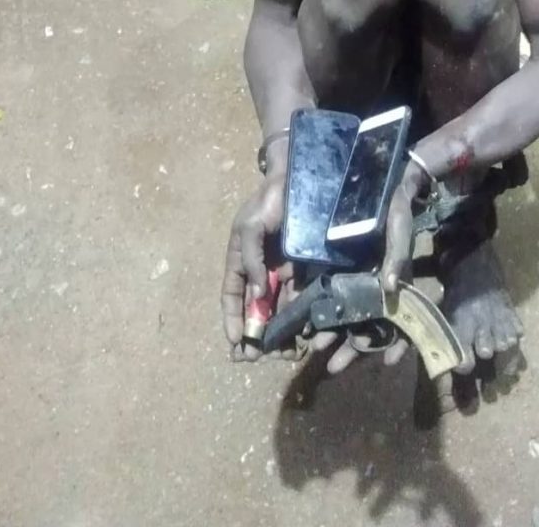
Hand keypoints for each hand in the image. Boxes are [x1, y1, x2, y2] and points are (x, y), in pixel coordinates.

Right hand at [221, 171, 293, 360]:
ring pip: (280, 309)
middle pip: (257, 309)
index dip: (232, 319)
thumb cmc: (267, 202)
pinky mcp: (306, 270)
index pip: (232, 296)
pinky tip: (307, 333)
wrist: (298, 181)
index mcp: (241, 262)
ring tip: (287, 353)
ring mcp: (284, 272)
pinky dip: (302, 317)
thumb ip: (250, 259)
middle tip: (261, 357)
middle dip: (258, 335)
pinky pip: (302, 297)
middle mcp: (261, 271)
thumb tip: (257, 294)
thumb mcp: (249, 227)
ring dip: (281, 333)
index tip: (236, 342)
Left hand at [309, 181, 415, 373]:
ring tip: (316, 349)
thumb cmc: (396, 208)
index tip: (388, 362)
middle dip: (354, 348)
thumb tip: (392, 289)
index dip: (398, 343)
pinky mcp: (345, 270)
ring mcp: (362, 279)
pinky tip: (310, 323)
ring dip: (337, 335)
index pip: (403, 320)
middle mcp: (380, 286)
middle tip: (333, 365)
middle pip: (371, 325)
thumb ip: (398, 258)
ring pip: (351, 316)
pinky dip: (325, 312)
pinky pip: (335, 296)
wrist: (383, 184)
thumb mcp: (400, 229)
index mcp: (397, 281)